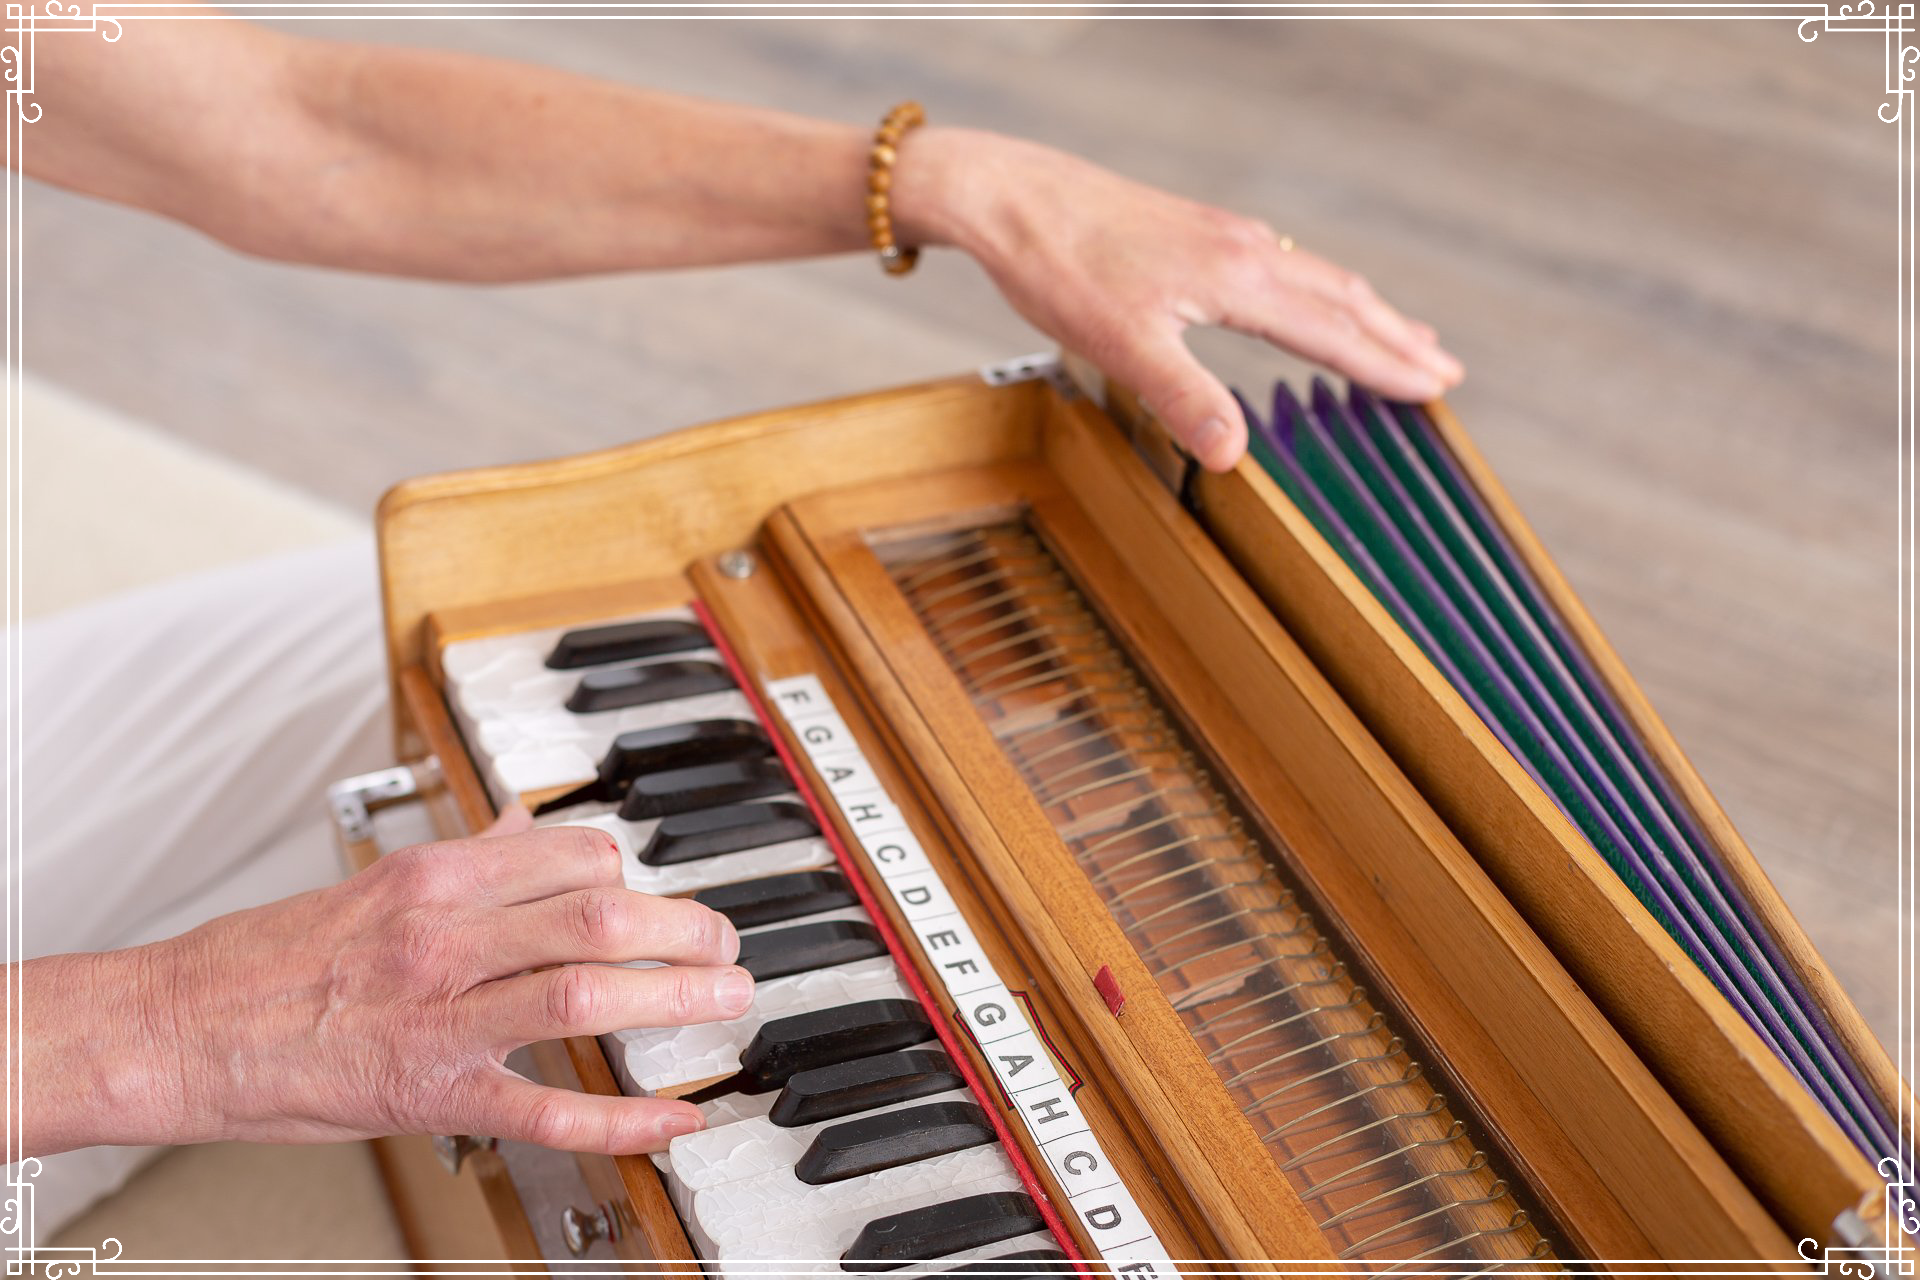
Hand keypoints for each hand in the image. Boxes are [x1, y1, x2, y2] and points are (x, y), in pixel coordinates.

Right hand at [22, 809, 750, 1156]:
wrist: (173, 1027)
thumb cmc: (265, 960)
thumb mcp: (373, 881)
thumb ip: (464, 857)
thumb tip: (524, 824)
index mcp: (434, 876)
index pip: (573, 852)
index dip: (640, 872)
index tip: (666, 892)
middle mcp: (445, 934)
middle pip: (601, 912)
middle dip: (685, 926)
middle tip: (727, 944)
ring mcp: (439, 1014)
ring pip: (586, 992)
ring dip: (677, 996)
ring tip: (726, 1002)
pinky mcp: (428, 1092)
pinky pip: (544, 1106)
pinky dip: (620, 1116)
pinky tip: (669, 1119)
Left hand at [894, 129, 1463, 472]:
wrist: (1012, 197)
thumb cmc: (1061, 265)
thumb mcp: (1122, 346)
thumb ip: (1184, 398)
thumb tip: (1235, 453)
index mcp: (1239, 280)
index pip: (1333, 332)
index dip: (1385, 366)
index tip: (1435, 389)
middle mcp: (1245, 251)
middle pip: (1342, 299)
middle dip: (1396, 338)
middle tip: (1446, 371)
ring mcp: (1223, 237)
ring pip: (1316, 277)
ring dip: (1365, 311)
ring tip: (1402, 335)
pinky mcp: (1197, 233)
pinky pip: (1284, 265)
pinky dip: (1319, 291)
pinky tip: (1307, 299)